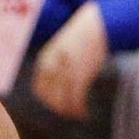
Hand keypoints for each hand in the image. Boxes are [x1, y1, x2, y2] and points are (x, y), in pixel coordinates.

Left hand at [31, 2, 109, 120]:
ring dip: (71, 112)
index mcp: (46, 59)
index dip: (48, 102)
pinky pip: (77, 98)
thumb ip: (56, 64)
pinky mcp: (81, 73)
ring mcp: (66, 70)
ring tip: (80, 115)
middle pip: (50, 99)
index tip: (59, 107)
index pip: (40, 90)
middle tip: (71, 114)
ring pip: (63, 102)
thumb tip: (58, 85)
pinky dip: (80, 109)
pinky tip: (85, 112)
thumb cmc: (83, 35)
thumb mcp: (62, 47)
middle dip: (60, 110)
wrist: (98, 24)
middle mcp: (53, 66)